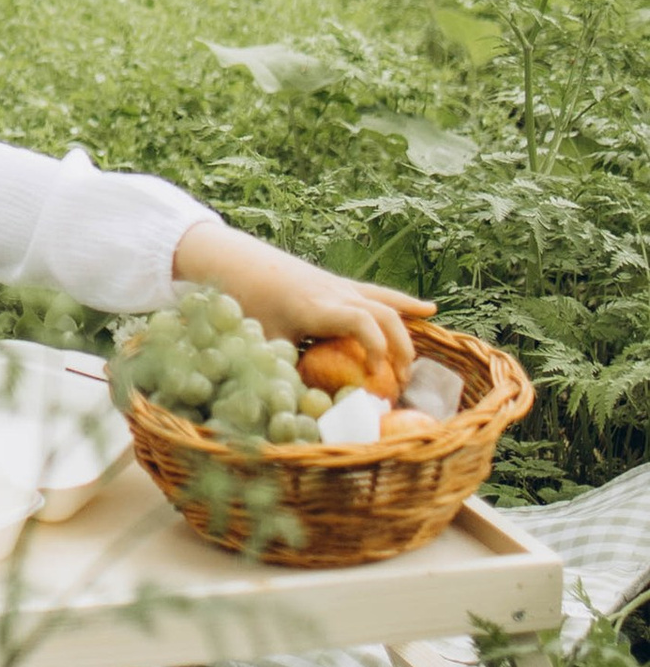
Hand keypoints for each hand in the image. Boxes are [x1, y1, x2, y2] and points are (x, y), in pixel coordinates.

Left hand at [171, 219, 421, 373]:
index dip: (376, 349)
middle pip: (383, 315)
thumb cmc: (243, 300)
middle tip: (399, 384)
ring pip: (386, 303)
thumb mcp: (260, 338)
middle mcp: (335, 293)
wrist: (234, 260)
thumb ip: (280, 368)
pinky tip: (431, 311)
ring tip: (416, 364)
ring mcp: (340, 286)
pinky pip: (379, 293)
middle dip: (400, 349)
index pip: (363, 322)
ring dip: (406, 332)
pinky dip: (404, 304)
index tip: (374, 378)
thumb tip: (295, 406)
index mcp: (317, 307)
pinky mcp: (339, 284)